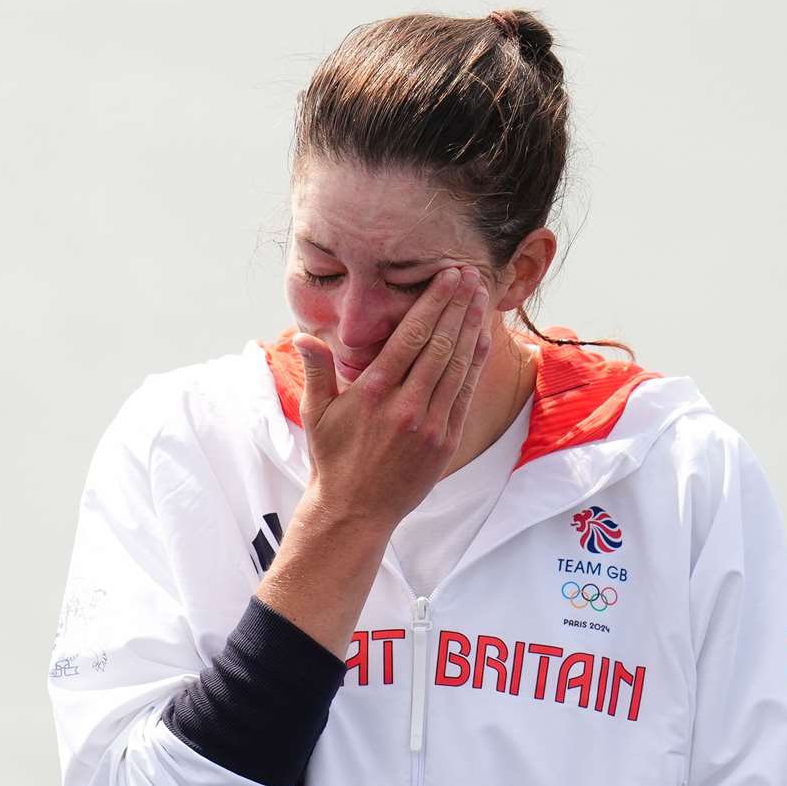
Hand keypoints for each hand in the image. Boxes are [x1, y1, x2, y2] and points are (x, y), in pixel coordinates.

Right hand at [290, 266, 493, 532]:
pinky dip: (475, 364)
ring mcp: (429, 424)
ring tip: (480, 297)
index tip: (448, 277)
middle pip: (439, 344)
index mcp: (373, 392)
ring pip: (457, 366)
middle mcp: (404, 405)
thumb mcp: (317, 414)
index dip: (433, 302)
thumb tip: (304, 336)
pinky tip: (482, 339)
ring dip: (471, 328)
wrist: (355, 510)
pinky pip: (464, 394)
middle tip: (471, 275)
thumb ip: (317, 371)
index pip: (410, 336)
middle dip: (457, 306)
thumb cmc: (333, 458)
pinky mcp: (445, 442)